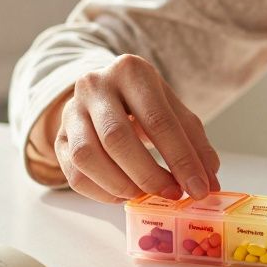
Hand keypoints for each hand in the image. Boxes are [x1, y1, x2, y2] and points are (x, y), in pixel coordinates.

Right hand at [35, 55, 220, 203]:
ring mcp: (71, 110)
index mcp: (131, 71)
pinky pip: (73, 173)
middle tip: (173, 195)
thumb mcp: (174, 111)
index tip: (199, 189)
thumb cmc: (143, 103)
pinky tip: (123, 194)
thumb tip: (208, 183)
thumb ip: (194, 144)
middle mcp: (94, 85)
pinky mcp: (58, 137)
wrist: (104, 92)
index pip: (158, 120)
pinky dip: (101, 192)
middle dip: (149, 175)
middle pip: (117, 138)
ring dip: (121, 184)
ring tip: (145, 194)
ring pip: (88, 156)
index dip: (181, 160)